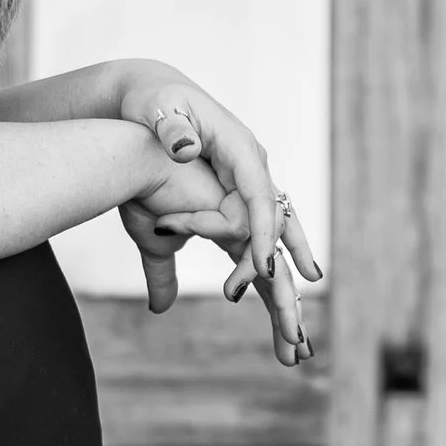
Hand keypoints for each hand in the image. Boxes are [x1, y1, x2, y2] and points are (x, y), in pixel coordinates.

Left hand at [121, 77, 320, 367]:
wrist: (149, 97)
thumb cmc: (151, 102)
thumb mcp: (158, 110)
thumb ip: (172, 129)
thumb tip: (185, 147)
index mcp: (241, 151)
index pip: (261, 197)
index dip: (262, 233)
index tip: (260, 269)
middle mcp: (254, 174)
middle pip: (280, 231)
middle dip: (286, 283)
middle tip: (295, 332)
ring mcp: (247, 192)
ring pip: (275, 250)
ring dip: (284, 300)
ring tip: (296, 348)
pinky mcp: (233, 207)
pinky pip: (253, 252)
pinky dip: (265, 288)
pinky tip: (278, 324)